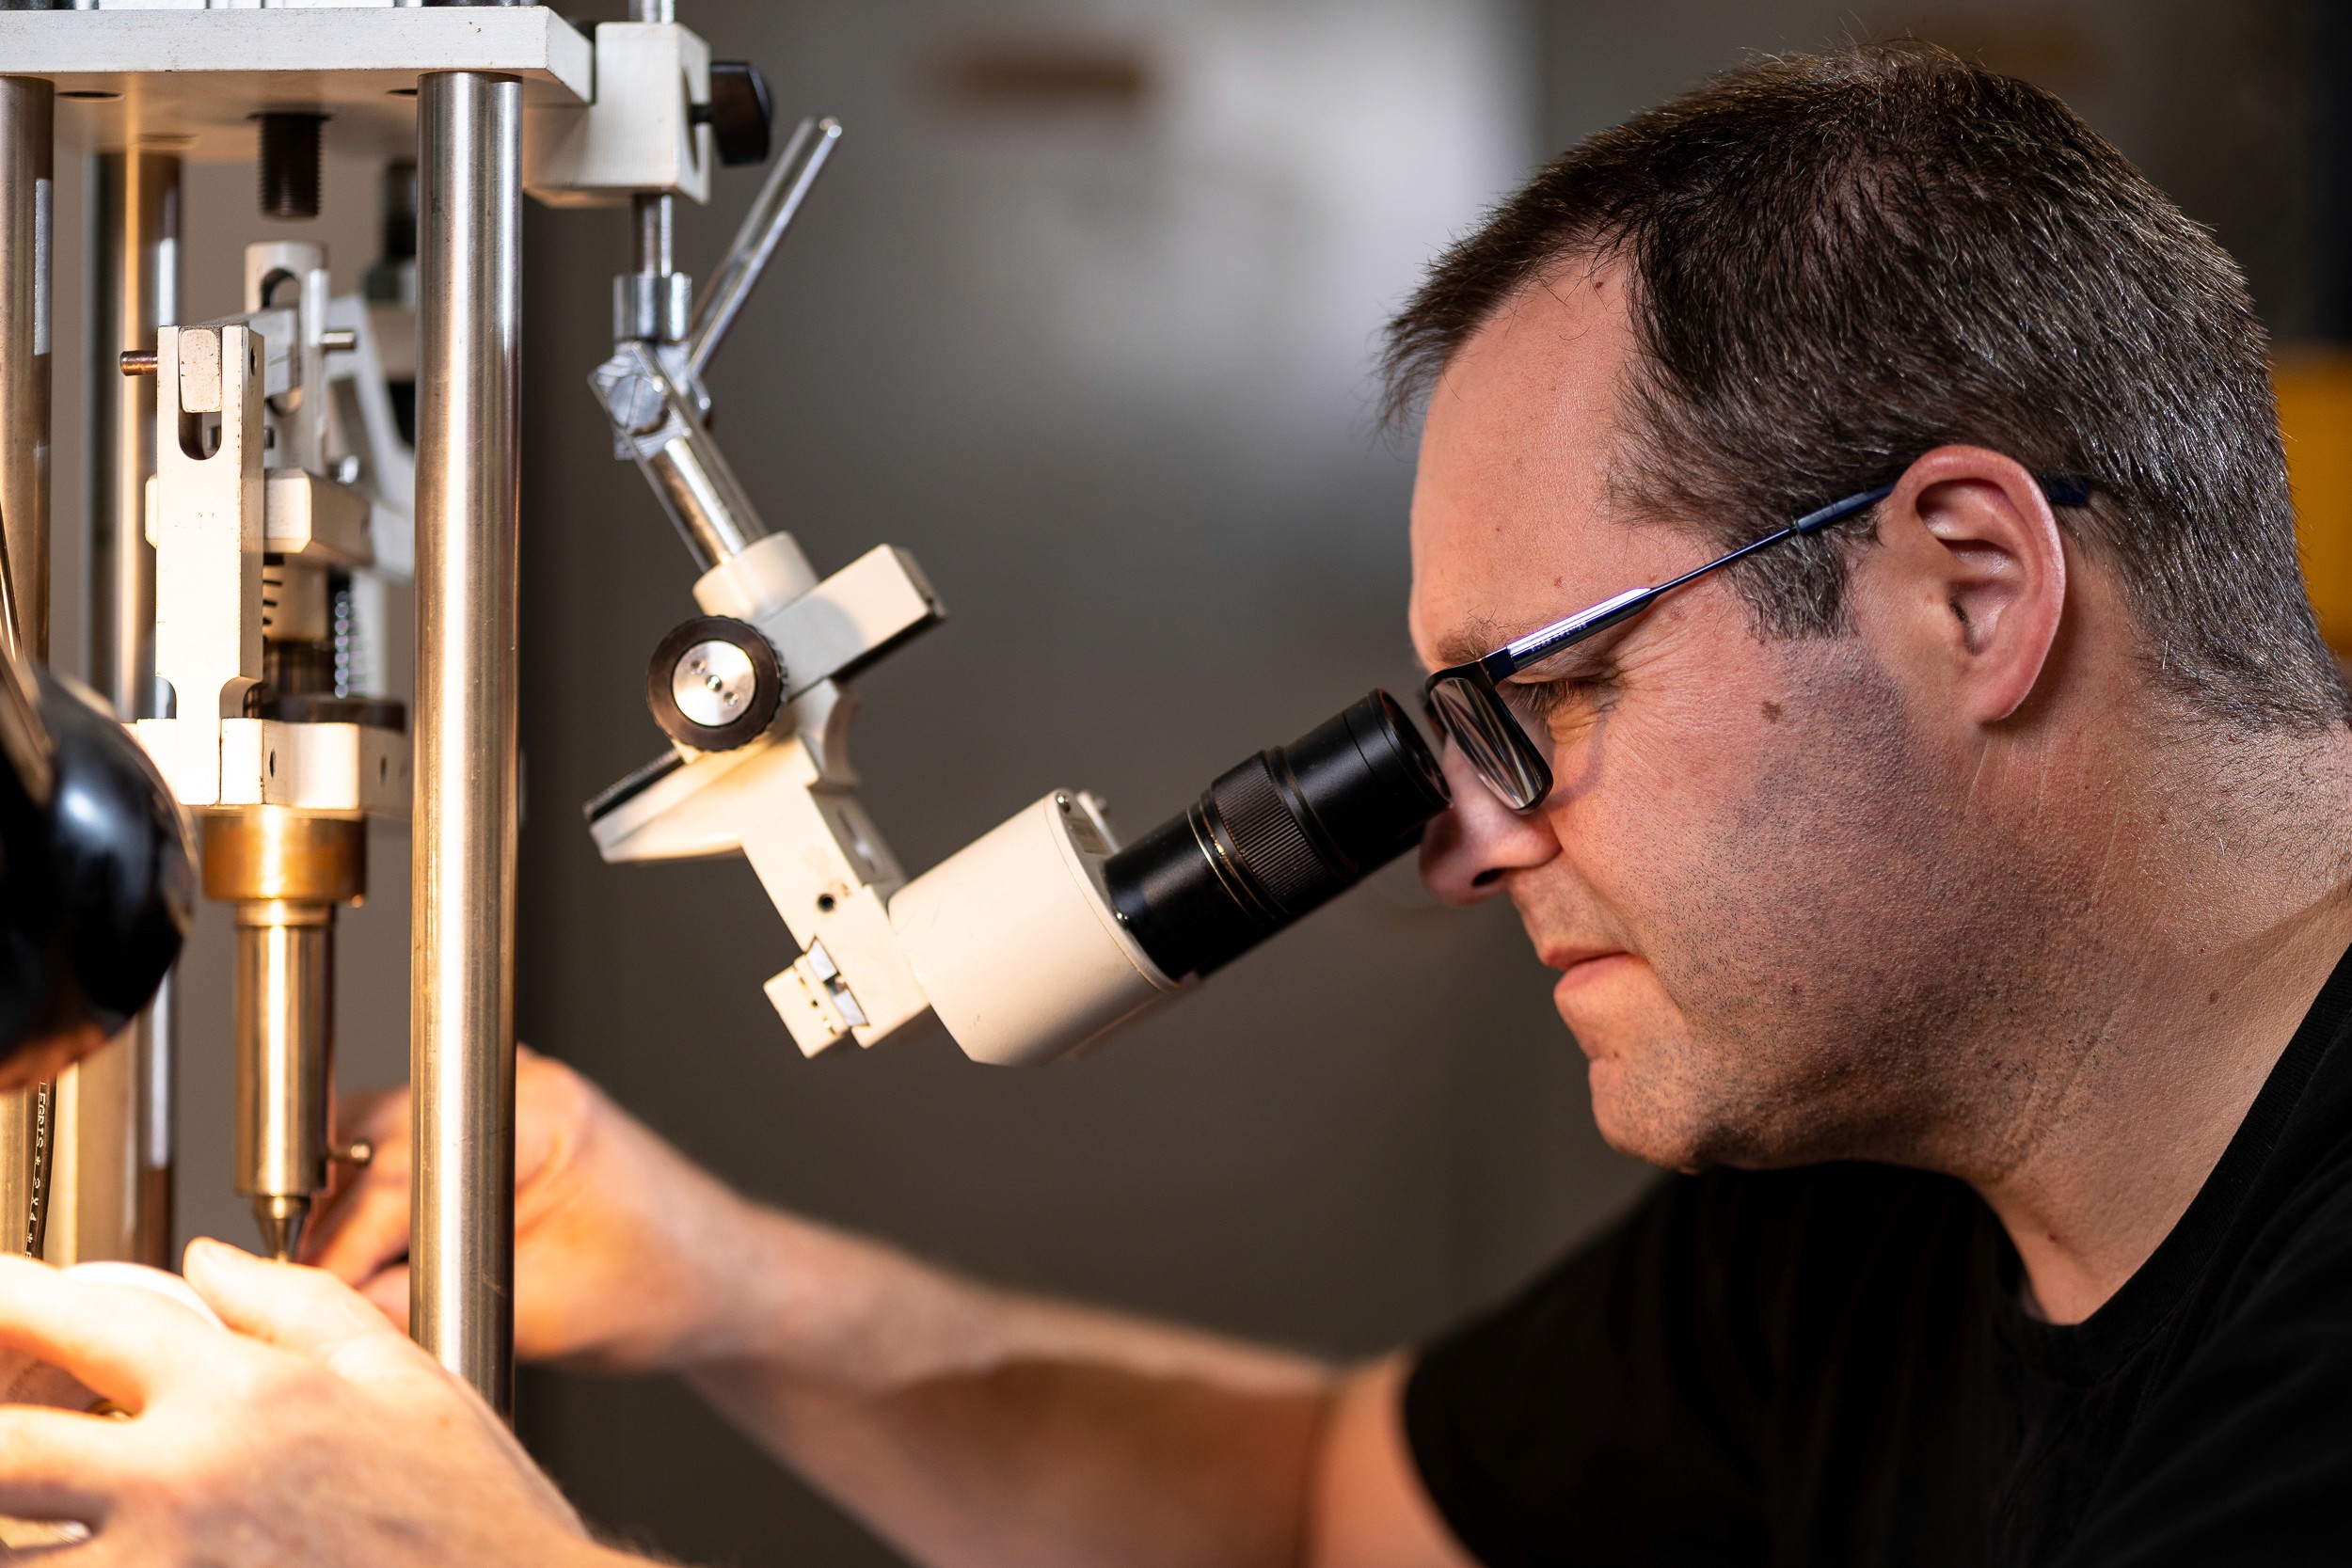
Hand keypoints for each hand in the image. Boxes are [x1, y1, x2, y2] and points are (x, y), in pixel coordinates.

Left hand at [0, 1241, 618, 1566]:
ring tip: (31, 1506)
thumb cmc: (467, 1513)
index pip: (82, 1322)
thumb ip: (290, 1302)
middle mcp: (185, 1485)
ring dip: (11, 1527)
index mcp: (242, 1396)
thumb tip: (207, 1260)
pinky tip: (80, 1553)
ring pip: (12, 1554)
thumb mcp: (398, 1373)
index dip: (4, 1298)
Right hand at [307, 1049, 763, 1371]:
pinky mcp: (489, 1128)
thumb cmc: (663, 1284)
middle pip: (370, 1145)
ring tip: (370, 1286)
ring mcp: (500, 1099)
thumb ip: (429, 1305)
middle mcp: (514, 1085)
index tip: (312, 1294)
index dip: (344, 1242)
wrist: (715, 1281)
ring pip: (372, 1152)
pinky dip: (382, 1214)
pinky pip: (399, 1162)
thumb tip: (334, 1309)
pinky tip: (399, 1265)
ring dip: (354, 1218)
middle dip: (338, 1226)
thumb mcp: (543, 1313)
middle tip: (328, 1300)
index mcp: (538, 1109)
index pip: (399, 1170)